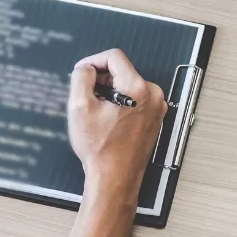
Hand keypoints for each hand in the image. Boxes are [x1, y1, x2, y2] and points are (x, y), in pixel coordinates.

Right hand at [67, 49, 166, 202]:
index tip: (81, 72)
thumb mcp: (80, 107)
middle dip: (101, 80)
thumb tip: (86, 68)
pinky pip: (135, 100)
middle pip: (122, 71)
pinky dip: (120, 103)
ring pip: (128, 85)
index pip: (114, 57)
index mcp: (139, 88)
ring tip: (96, 112)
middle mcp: (153, 95)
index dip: (93, 61)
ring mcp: (156, 108)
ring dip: (110, 92)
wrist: (115, 179)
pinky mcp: (154, 119)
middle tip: (86, 96)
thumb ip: (81, 77)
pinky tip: (108, 121)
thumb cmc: (101, 150)